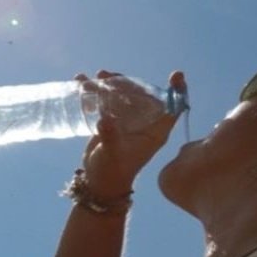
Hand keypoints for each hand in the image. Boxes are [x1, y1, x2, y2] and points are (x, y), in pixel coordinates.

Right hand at [74, 70, 184, 200]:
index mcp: (155, 131)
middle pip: (142, 94)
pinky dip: (95, 91)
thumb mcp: (113, 153)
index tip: (176, 74)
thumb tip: (104, 119)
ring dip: (108, 84)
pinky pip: (107, 100)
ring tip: (90, 80)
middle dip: (126, 80)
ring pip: (122, 94)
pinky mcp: (112, 120)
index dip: (177, 90)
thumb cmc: (112, 171)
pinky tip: (80, 84)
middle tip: (105, 75)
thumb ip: (110, 136)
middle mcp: (144, 122)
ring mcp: (127, 120)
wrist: (99, 181)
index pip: (172, 107)